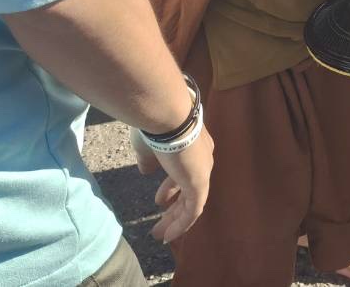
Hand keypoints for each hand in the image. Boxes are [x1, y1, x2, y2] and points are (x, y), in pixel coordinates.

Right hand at [131, 124, 214, 243]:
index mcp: (193, 144)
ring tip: (159, 233)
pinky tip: (169, 235)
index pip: (185, 171)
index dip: (172, 187)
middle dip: (173, 207)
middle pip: (189, 188)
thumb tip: (146, 171)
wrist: (166, 113)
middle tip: (159, 222)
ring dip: (175, 219)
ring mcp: (202, 171)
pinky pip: (193, 210)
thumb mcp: (148, 145)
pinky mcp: (199, 183)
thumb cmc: (155, 125)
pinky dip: (182, 223)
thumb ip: (149, 160)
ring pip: (191, 202)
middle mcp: (203, 157)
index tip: (160, 201)